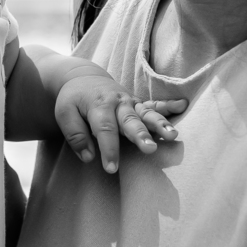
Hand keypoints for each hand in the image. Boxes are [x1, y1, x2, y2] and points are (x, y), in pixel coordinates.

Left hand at [54, 70, 185, 174]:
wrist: (83, 78)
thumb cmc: (73, 100)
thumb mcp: (64, 113)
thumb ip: (75, 135)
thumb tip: (89, 157)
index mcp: (98, 105)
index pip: (104, 130)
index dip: (109, 150)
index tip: (111, 168)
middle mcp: (117, 103)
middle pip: (130, 121)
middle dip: (140, 136)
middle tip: (149, 149)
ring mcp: (131, 103)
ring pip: (146, 114)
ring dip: (160, 124)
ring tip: (172, 135)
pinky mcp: (138, 104)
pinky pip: (155, 104)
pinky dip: (169, 105)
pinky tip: (183, 104)